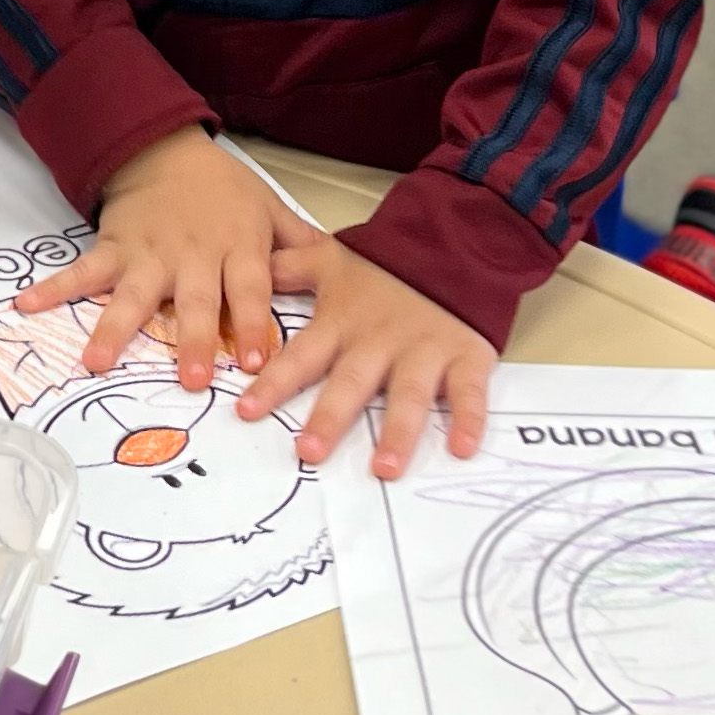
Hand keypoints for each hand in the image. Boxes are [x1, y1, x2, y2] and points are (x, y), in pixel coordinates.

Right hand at [14, 127, 302, 385]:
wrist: (165, 147)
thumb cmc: (223, 189)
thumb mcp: (270, 209)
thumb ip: (304, 248)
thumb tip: (355, 273)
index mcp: (237, 247)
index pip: (250, 289)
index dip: (255, 323)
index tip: (259, 361)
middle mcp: (193, 254)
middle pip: (195, 301)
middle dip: (195, 340)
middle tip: (194, 380)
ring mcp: (148, 253)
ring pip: (133, 295)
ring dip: (114, 328)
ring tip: (96, 362)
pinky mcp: (113, 248)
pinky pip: (81, 272)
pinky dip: (53, 289)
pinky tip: (26, 306)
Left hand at [238, 238, 493, 477]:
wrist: (452, 246)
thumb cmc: (385, 266)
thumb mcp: (331, 260)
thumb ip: (288, 269)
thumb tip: (245, 273)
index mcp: (343, 324)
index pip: (301, 357)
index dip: (275, 383)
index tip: (247, 412)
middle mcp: (379, 342)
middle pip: (351, 383)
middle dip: (330, 418)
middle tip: (309, 452)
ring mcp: (424, 351)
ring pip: (408, 395)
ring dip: (397, 432)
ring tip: (384, 468)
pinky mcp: (465, 356)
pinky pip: (469, 391)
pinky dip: (469, 419)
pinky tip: (462, 448)